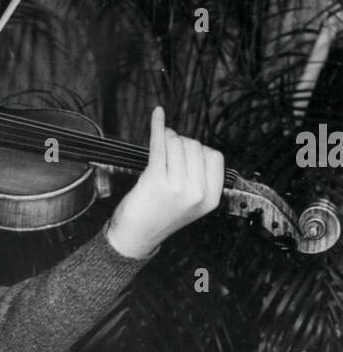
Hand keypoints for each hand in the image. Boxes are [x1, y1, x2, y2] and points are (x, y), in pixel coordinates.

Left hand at [106, 107, 224, 258]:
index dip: (198, 151)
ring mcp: (177, 186)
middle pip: (195, 146)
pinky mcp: (155, 180)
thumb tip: (192, 143)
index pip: (215, 156)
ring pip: (178, 143)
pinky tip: (157, 114)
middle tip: (167, 153)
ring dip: (167, 139)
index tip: (185, 156)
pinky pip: (159, 143)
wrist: (136, 236)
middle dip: (180, 143)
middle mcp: (197, 192)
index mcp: (211, 198)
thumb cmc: (160, 215)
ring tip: (160, 150)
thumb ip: (199, 177)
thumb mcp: (191, 203)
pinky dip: (158, 126)